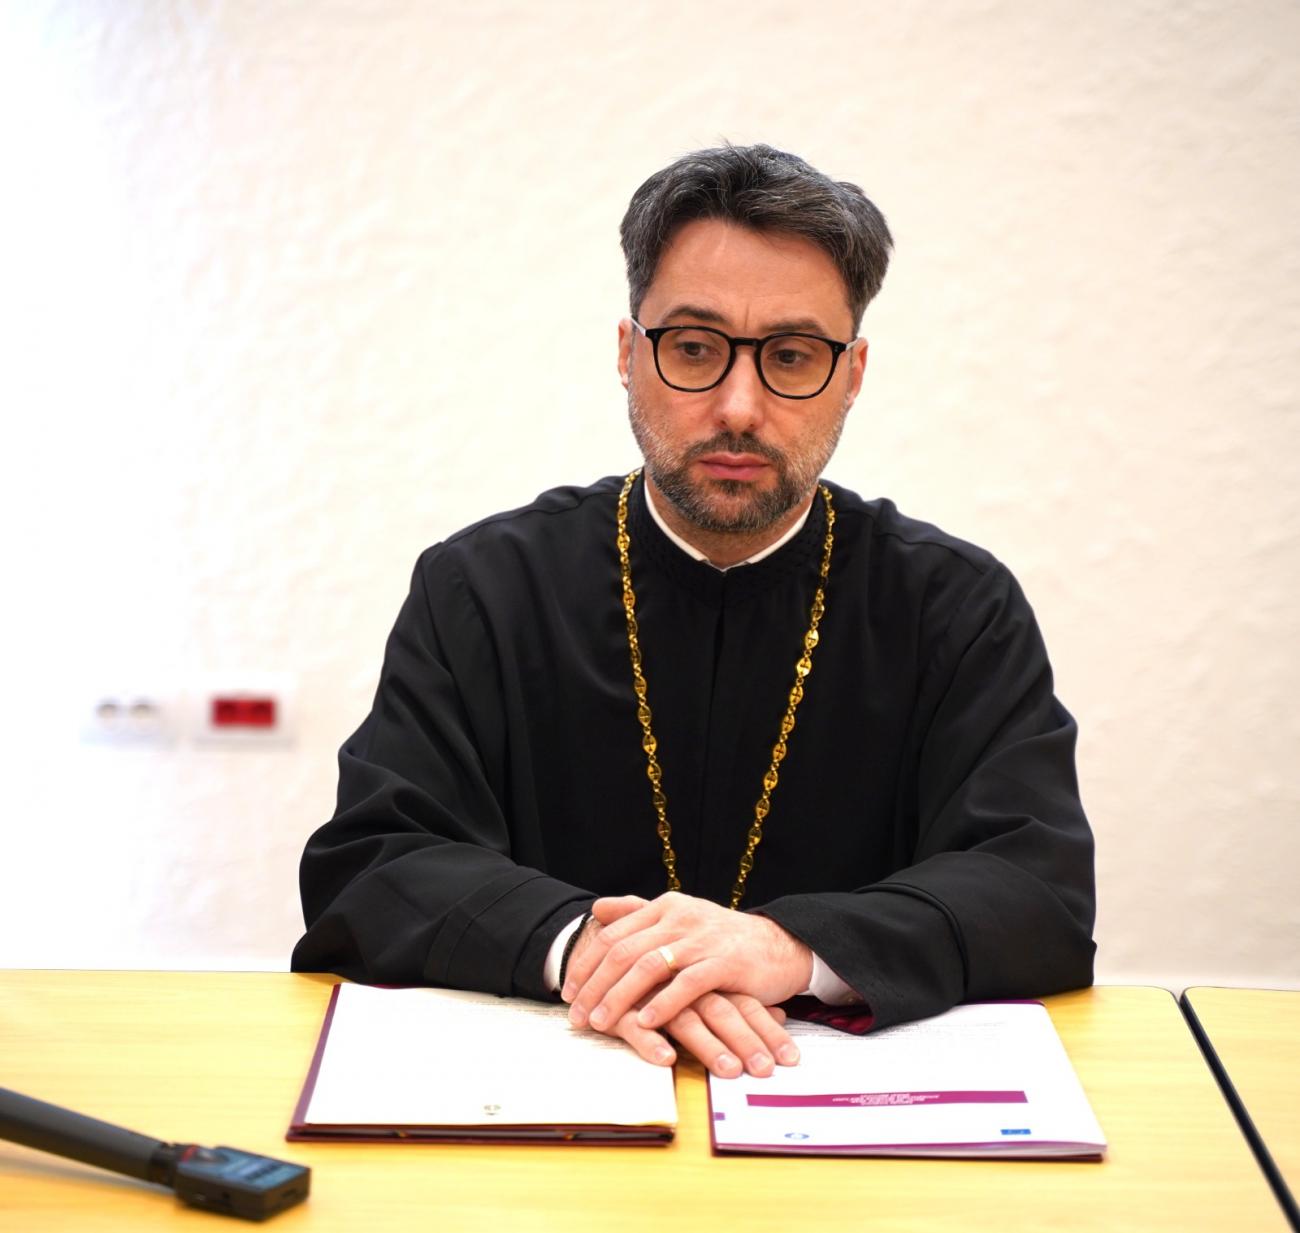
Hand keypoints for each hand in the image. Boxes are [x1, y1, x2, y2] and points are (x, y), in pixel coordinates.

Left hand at [562, 891, 812, 1044]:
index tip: (568, 992)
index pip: (613, 934)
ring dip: (619, 998)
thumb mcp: (679, 918)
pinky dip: (663, 1004)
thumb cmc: (723, 939)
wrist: (780, 945)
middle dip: (594, 986)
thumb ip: (637, 912)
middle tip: (576, 1015)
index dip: (587, 964)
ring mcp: (702, 939)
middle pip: (624, 951)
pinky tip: (645, 1022)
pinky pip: (687, 984)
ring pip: (648, 966)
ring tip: (601, 1023)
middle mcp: (679, 917)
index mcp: (665, 907)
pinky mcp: (725, 962)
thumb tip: (597, 908)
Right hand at [606, 991, 797, 1077]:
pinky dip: (651, 1041)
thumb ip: (739, 997)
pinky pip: (634, 1025)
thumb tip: (781, 1011)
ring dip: (708, 1046)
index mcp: (702, 976)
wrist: (601, 946)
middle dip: (746, 1041)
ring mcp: (651, 993)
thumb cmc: (660, 975)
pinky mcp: (620, 1007)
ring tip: (729, 1071)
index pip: (741, 1002)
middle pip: (720, 1011)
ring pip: (684, 1020)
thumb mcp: (701, 983)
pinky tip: (666, 1058)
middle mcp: (681, 983)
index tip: (791, 1058)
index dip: (765, 1028)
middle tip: (766, 1070)